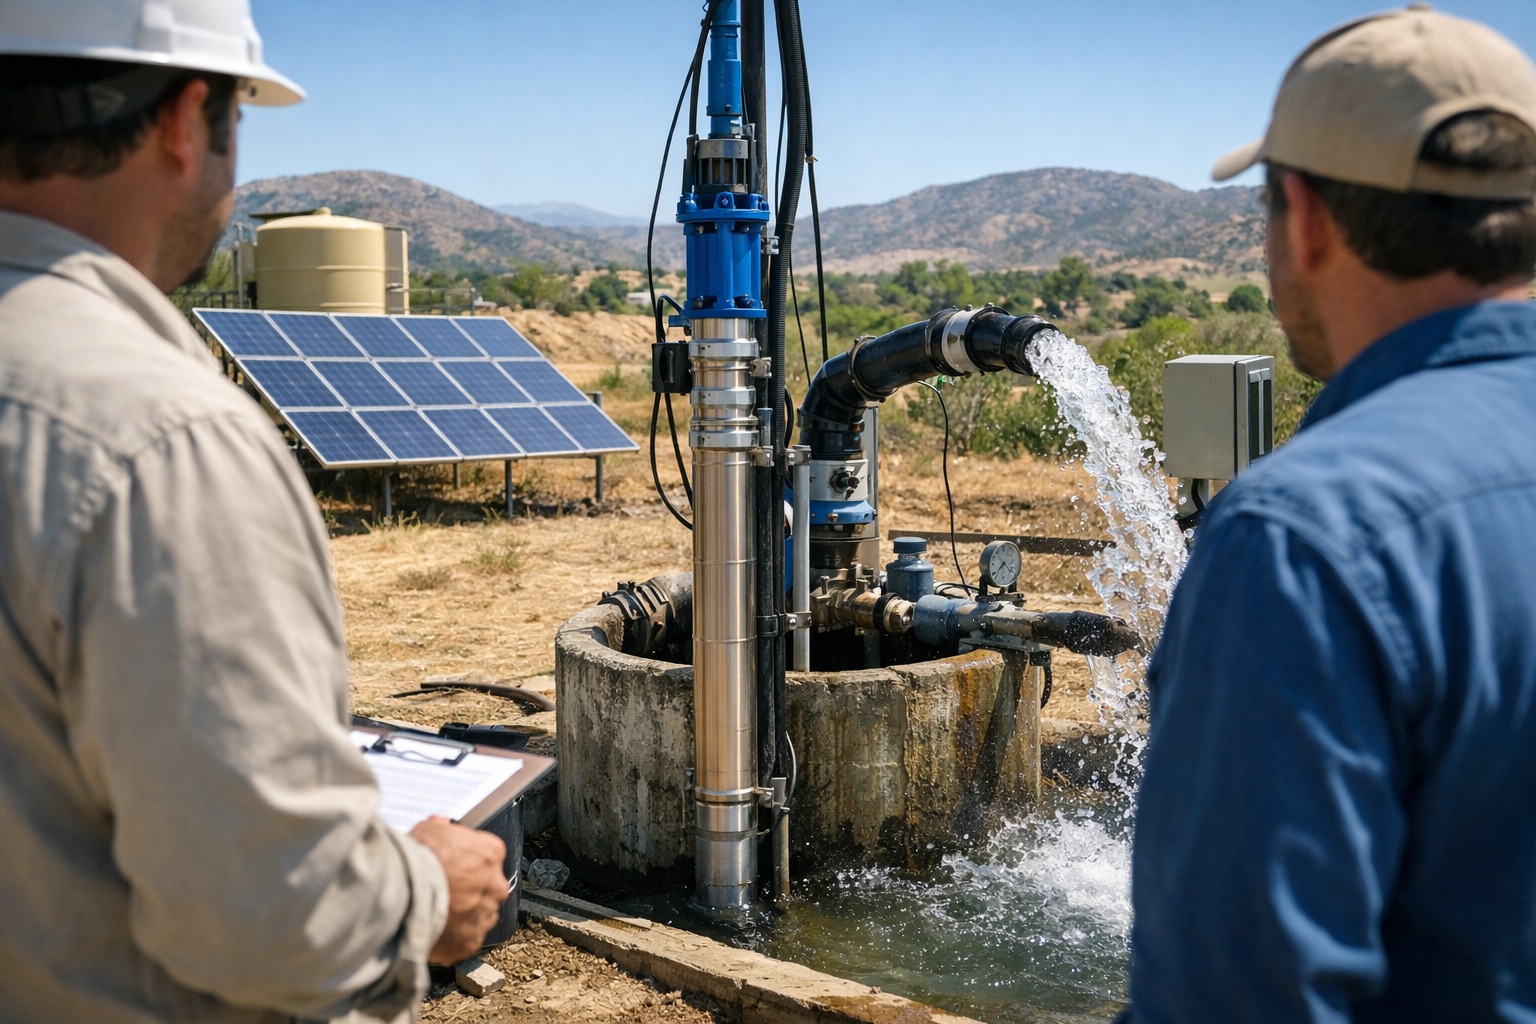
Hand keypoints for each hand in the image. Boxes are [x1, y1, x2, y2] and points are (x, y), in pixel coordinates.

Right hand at [409, 816, 507, 963]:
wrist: (401, 895)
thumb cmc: (415, 862)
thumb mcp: (428, 830)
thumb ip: (441, 828)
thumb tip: (441, 825)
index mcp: (490, 854)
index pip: (489, 858)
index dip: (469, 863)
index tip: (456, 868)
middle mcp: (494, 885)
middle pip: (489, 888)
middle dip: (471, 891)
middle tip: (446, 892)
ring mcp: (484, 914)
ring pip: (481, 915)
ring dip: (465, 915)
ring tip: (438, 912)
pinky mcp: (470, 941)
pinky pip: (467, 939)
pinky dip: (454, 938)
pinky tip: (437, 929)